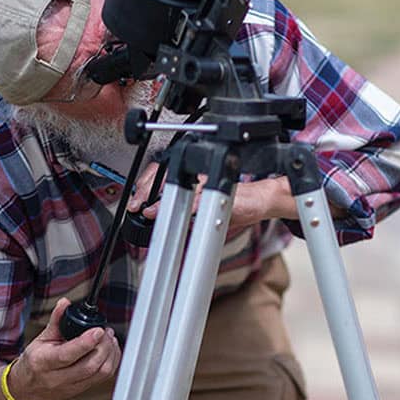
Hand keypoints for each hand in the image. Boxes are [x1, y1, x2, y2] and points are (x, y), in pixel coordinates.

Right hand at [9, 298, 120, 399]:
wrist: (29, 388)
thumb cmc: (35, 362)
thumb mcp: (40, 339)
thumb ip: (56, 321)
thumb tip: (65, 303)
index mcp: (44, 362)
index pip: (67, 355)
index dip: (86, 342)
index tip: (98, 330)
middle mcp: (58, 378)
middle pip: (89, 366)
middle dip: (103, 346)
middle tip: (105, 332)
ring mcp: (72, 386)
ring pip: (100, 373)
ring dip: (110, 354)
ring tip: (108, 339)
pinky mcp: (83, 389)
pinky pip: (103, 377)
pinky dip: (111, 362)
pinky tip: (109, 350)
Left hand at [129, 166, 297, 228]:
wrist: (262, 201)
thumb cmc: (238, 204)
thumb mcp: (206, 210)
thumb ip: (186, 216)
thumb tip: (166, 225)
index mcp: (194, 177)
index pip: (163, 175)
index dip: (146, 187)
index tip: (137, 202)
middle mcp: (198, 175)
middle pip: (164, 175)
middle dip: (146, 191)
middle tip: (137, 206)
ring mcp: (208, 182)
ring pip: (177, 185)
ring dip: (159, 200)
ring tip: (147, 211)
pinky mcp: (219, 192)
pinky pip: (196, 199)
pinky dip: (181, 206)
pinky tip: (172, 212)